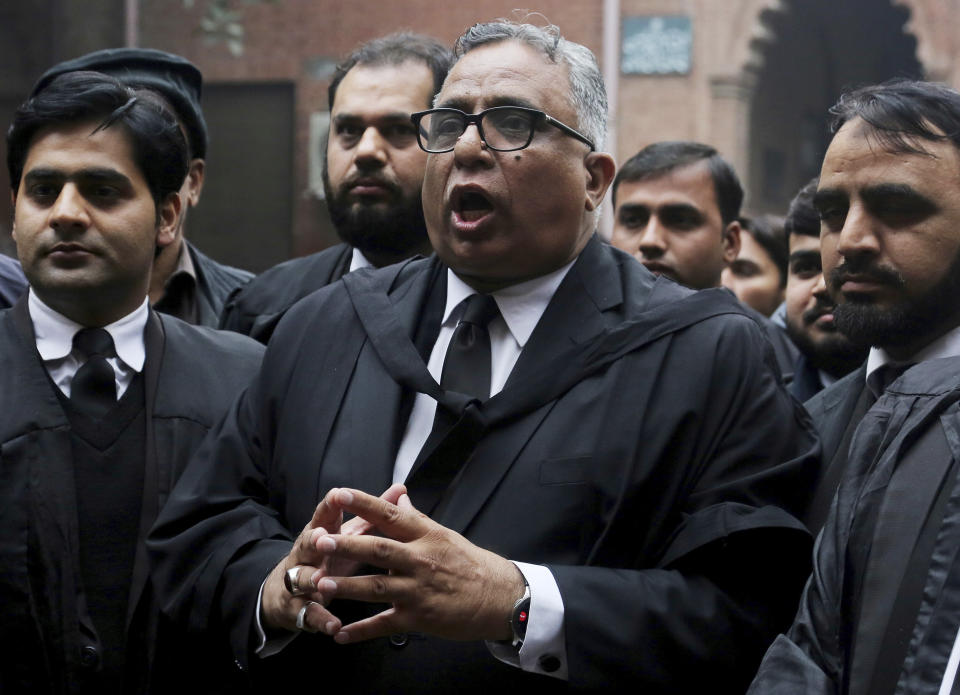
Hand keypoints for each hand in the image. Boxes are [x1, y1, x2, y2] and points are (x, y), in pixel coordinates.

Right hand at [260, 483, 406, 634]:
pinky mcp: (299, 608)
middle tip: (321, 538)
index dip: (330, 504)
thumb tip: (400, 488)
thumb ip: (373, 513)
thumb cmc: (328, 555)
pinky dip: (321, 619)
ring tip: (319, 581)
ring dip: (309, 579)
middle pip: (307, 543)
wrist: (287, 591)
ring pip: (301, 578)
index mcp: (320, 532)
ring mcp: (299, 581)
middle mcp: (306, 554)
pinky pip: (309, 614)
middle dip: (313, 540)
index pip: (324, 515)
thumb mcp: (349, 533)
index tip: (338, 494)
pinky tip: (334, 626)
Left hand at [310, 488, 525, 643]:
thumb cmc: (471, 564)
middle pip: (379, 550)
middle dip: (347, 546)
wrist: (499, 598)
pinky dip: (361, 631)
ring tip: (320, 584)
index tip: (341, 494)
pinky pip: (384, 625)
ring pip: (377, 588)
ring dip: (347, 587)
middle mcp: (421, 561)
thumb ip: (416, 519)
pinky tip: (340, 634)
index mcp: (427, 536)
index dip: (365, 504)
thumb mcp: (445, 535)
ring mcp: (418, 591)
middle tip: (320, 542)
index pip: (391, 516)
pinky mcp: (418, 618)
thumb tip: (397, 498)